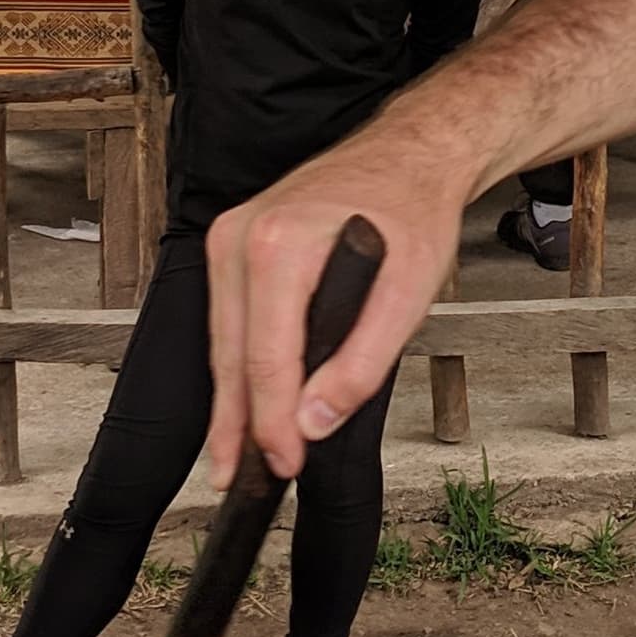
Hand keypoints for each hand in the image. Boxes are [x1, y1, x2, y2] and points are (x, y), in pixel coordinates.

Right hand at [203, 122, 485, 483]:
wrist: (409, 156)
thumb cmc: (412, 212)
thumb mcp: (408, 294)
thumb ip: (361, 363)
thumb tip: (313, 423)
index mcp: (279, 246)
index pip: (266, 359)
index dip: (272, 423)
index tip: (284, 464)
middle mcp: (241, 236)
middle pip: (232, 355)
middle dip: (237, 424)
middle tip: (239, 481)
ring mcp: (230, 235)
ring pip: (223, 340)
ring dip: (229, 402)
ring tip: (229, 458)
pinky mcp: (233, 242)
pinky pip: (228, 318)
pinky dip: (237, 364)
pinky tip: (241, 402)